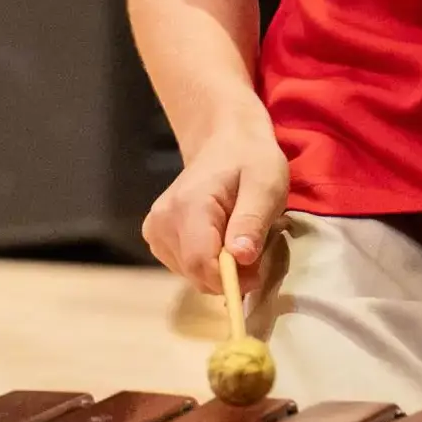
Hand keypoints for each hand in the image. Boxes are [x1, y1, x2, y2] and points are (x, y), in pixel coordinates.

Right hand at [142, 116, 288, 296]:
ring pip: (190, 273)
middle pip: (195, 272)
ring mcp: (155, 229)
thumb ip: (252, 220)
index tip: (258, 274)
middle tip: (256, 253)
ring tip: (239, 238)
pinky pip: (185, 266)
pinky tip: (221, 238)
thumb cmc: (251, 160)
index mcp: (189, 205)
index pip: (200, 262)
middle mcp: (162, 220)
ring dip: (219, 269)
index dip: (230, 279)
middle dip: (229, 275)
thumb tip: (241, 258)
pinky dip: (207, 263)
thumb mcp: (266, 184)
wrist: (226, 141)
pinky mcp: (156, 236)